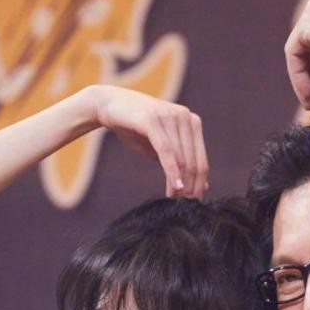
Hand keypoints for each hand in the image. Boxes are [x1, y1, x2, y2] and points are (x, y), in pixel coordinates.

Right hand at [87, 86, 207, 197]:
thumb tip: (201, 186)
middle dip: (191, 186)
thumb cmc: (134, 128)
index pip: (201, 159)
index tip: (195, 201)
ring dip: (181, 183)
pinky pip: (166, 151)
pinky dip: (172, 171)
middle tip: (186, 204)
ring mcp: (170, 116)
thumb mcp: (160, 147)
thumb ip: (179, 162)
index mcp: (192, 122)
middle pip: (194, 161)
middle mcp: (185, 117)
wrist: (108, 105)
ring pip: (181, 158)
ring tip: (176, 198)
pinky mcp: (154, 120)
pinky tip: (175, 187)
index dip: (199, 183)